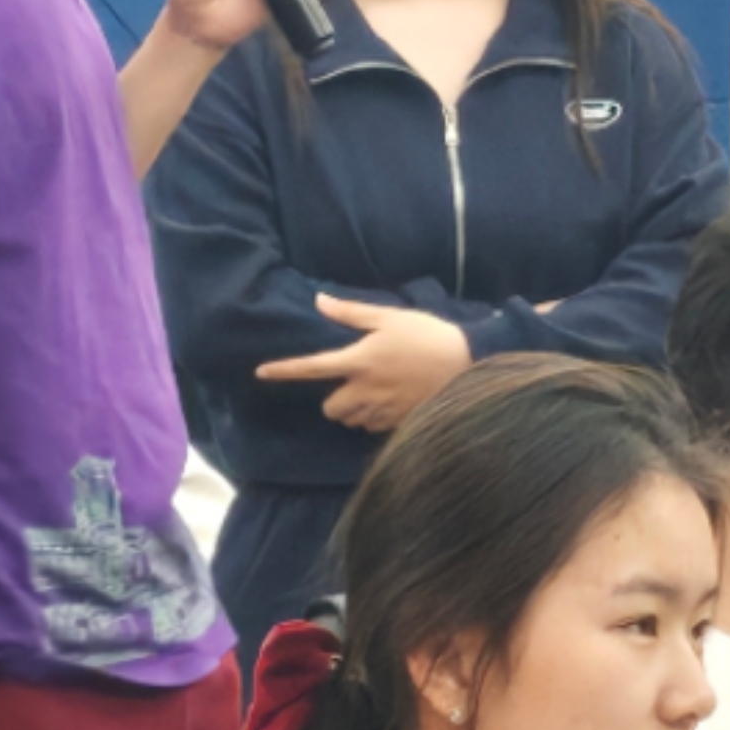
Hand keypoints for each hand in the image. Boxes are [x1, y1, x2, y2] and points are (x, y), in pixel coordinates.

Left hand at [258, 296, 472, 430]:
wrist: (468, 364)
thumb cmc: (427, 334)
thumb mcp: (389, 316)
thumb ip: (351, 314)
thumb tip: (319, 301)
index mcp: (359, 361)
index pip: (312, 367)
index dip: (284, 370)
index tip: (260, 372)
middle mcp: (365, 391)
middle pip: (330, 409)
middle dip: (334, 399)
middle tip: (352, 381)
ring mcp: (381, 411)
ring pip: (350, 420)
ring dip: (353, 409)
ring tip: (375, 390)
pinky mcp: (397, 423)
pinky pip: (372, 427)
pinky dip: (373, 418)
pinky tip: (391, 401)